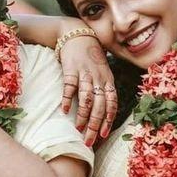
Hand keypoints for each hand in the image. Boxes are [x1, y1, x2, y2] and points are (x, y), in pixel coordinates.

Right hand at [58, 30, 116, 146]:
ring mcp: (85, 74)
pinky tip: (64, 110)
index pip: (112, 104)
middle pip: (100, 106)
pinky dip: (67, 99)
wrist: (78, 35)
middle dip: (95, 125)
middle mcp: (99, 78)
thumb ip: (103, 91)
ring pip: (87, 98)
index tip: (103, 135)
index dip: (108, 120)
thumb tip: (101, 115)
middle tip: (89, 141)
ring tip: (79, 129)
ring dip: (83, 115)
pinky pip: (70, 86)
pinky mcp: (71, 69)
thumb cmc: (91, 58)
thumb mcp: (102, 73)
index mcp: (108, 81)